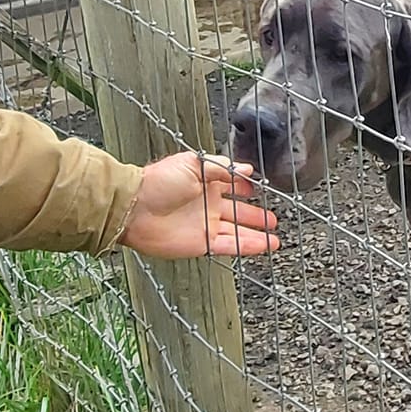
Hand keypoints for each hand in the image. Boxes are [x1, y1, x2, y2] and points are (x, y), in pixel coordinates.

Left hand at [116, 152, 280, 258]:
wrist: (135, 208)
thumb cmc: (157, 182)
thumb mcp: (193, 164)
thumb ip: (222, 168)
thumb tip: (247, 169)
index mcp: (205, 182)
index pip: (232, 185)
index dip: (246, 187)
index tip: (259, 188)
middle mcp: (207, 204)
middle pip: (238, 212)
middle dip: (255, 215)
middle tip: (273, 218)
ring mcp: (205, 225)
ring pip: (237, 231)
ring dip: (256, 234)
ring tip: (275, 237)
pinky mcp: (202, 243)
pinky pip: (229, 245)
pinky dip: (247, 247)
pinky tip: (262, 246)